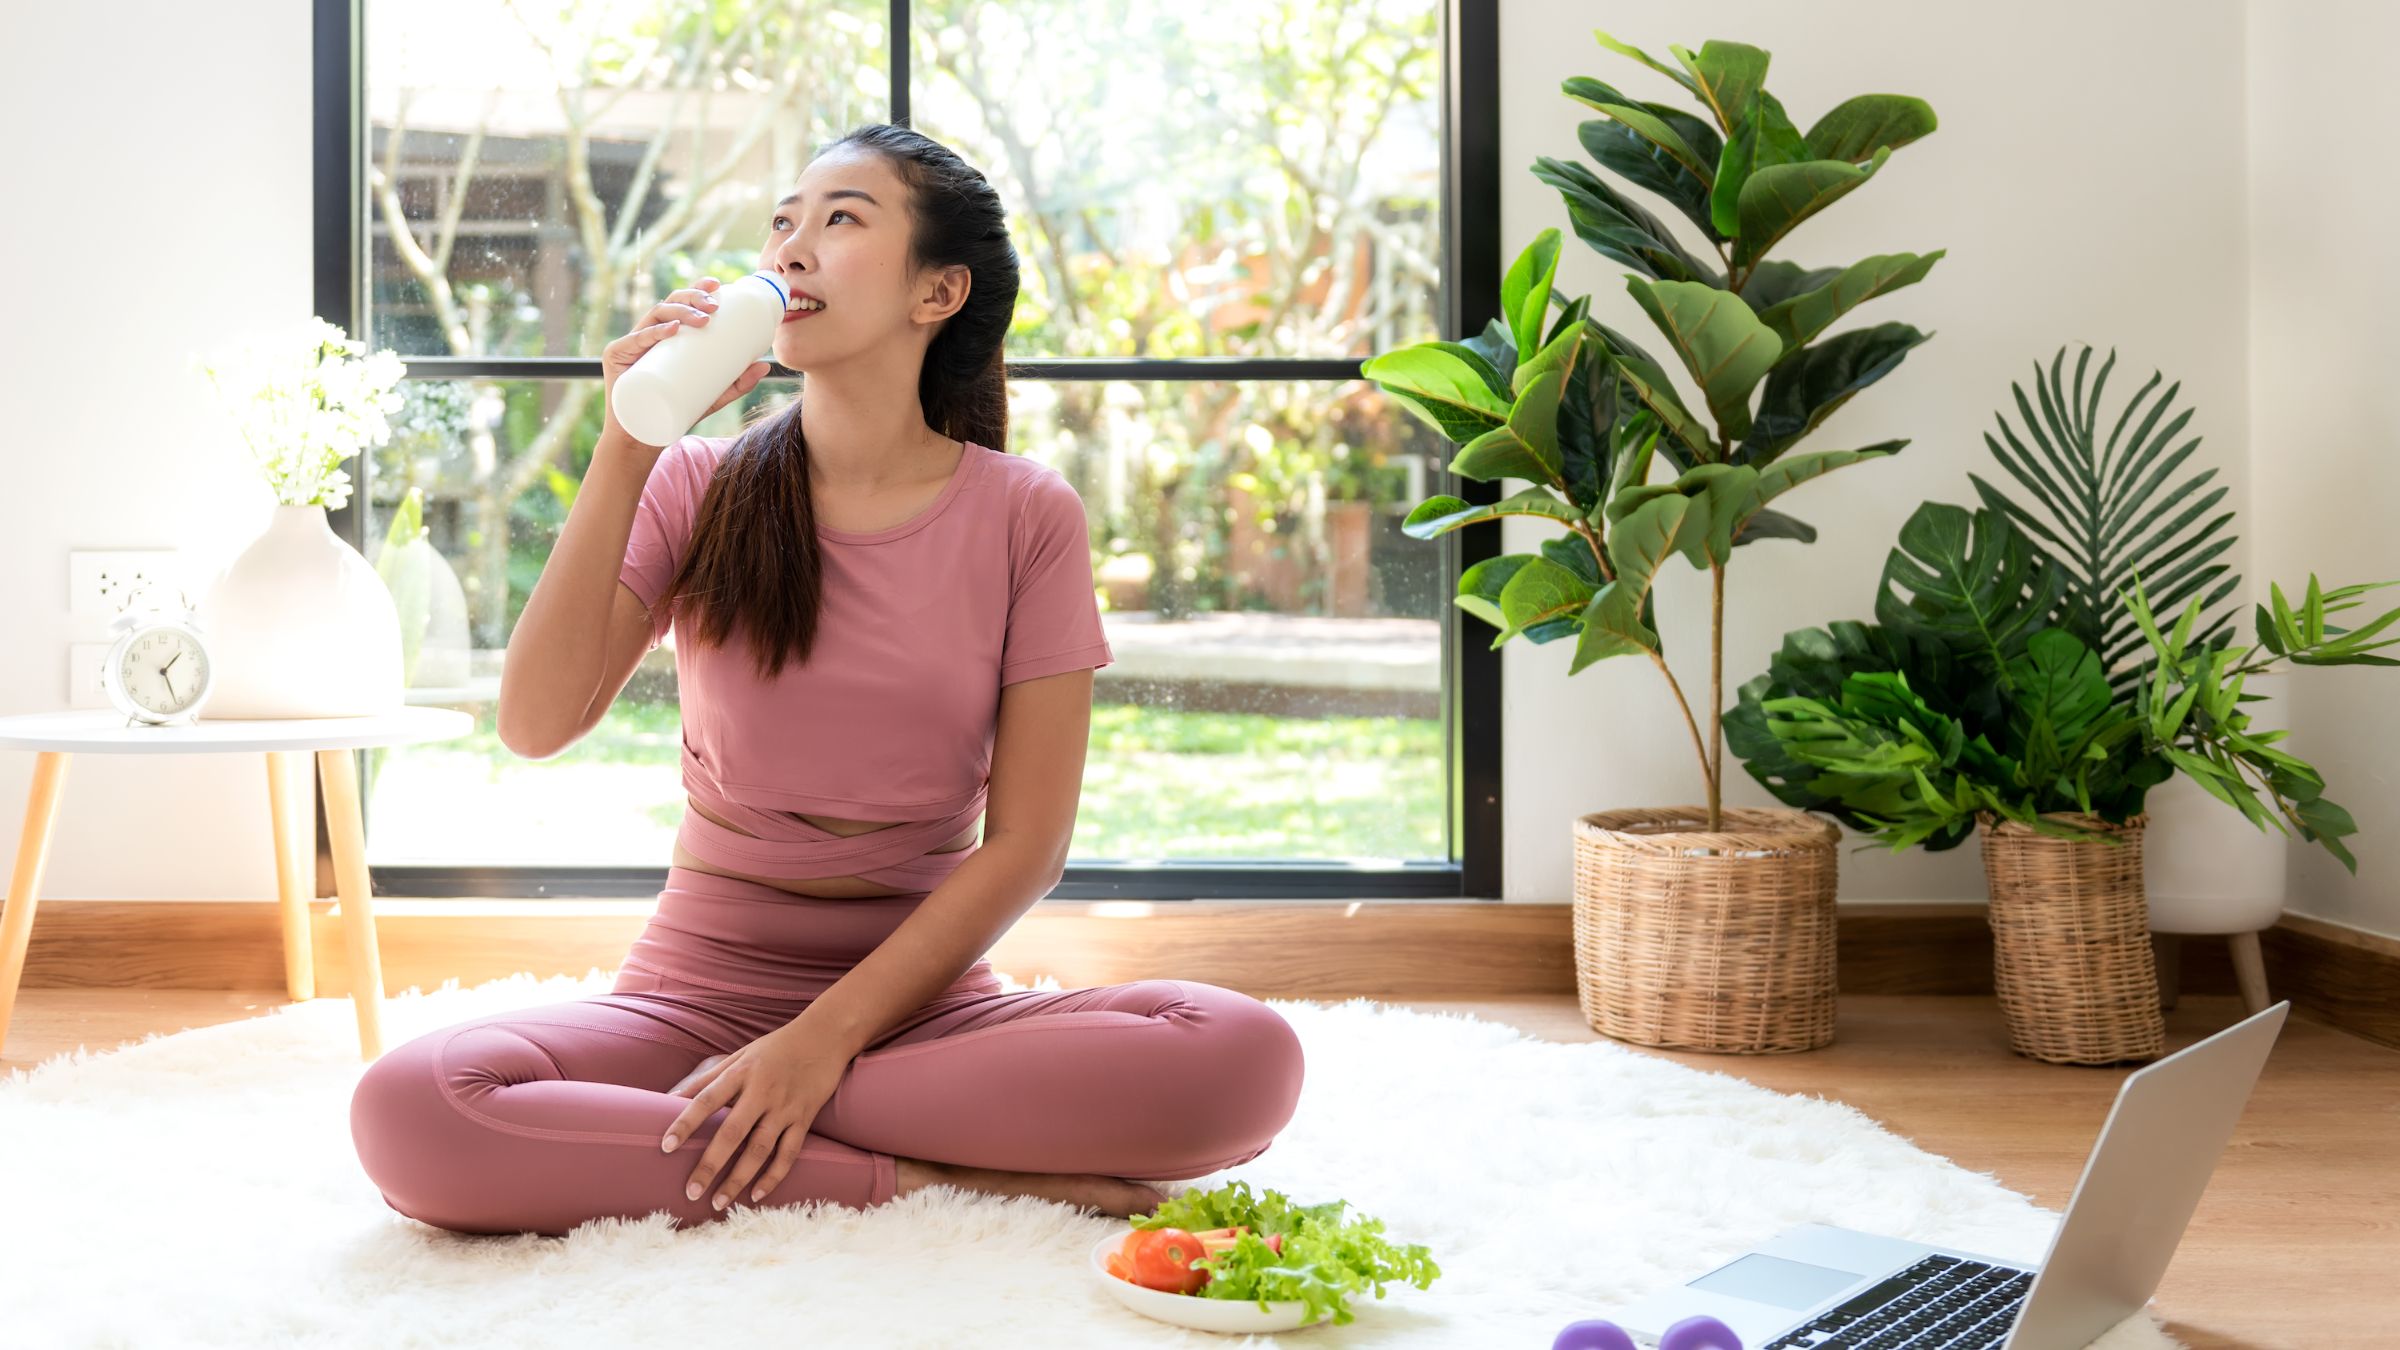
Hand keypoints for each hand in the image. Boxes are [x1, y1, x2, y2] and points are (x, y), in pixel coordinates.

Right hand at [599, 275, 775, 449]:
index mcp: (666, 337)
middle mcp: (648, 335)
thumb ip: (735, 383)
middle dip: (692, 298)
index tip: (717, 283)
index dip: (696, 289)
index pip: (681, 304)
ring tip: (703, 319)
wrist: (640, 439)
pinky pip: (633, 340)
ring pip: (654, 316)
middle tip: (714, 306)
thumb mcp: (710, 397)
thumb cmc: (673, 412)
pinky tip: (671, 329)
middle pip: (669, 304)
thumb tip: (765, 366)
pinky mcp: (615, 358)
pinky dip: (653, 333)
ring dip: (680, 311)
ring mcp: (630, 344)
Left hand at [660, 1024, 854, 1210]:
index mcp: (741, 1073)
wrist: (826, 1036)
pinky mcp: (805, 1118)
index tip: (666, 1147)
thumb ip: (706, 1079)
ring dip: (738, 1178)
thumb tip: (667, 1098)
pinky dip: (774, 1176)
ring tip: (718, 1202)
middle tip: (691, 1191)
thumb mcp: (739, 1055)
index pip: (707, 1100)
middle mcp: (762, 1091)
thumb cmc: (775, 1048)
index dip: (685, 1123)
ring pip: (760, 1148)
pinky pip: (789, 1152)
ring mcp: (786, 1107)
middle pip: (733, 1132)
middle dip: (711, 1164)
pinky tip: (757, 1195)